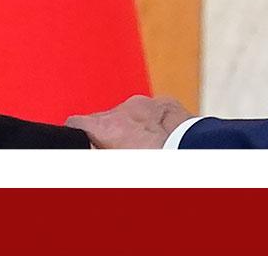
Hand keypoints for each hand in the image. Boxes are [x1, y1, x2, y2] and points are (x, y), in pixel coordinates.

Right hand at [65, 94, 191, 148]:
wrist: (193, 155)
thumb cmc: (155, 160)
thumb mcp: (116, 162)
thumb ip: (98, 151)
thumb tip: (92, 149)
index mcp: (106, 128)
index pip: (74, 123)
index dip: (76, 135)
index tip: (80, 144)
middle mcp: (123, 110)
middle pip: (102, 119)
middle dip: (105, 134)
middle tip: (116, 153)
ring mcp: (146, 104)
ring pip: (128, 115)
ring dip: (130, 129)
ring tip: (142, 150)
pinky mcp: (166, 104)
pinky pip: (151, 112)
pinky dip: (151, 124)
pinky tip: (160, 140)